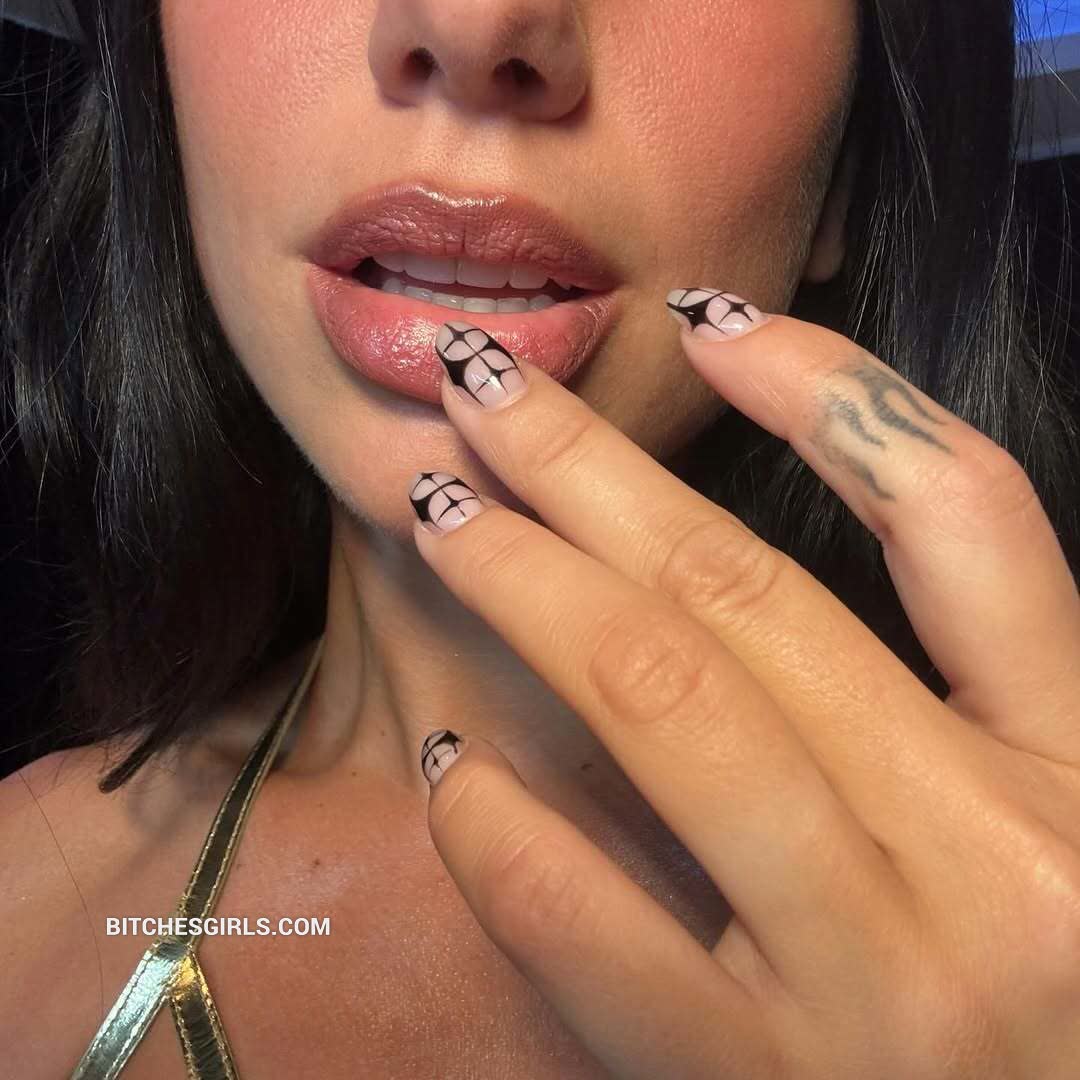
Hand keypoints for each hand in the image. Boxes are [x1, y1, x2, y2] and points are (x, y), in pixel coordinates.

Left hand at [407, 291, 1079, 1078]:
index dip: (828, 388)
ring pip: (665, 706)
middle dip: (593, 464)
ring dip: (527, 583)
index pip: (965, 510)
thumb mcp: (1063, 835)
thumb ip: (970, 707)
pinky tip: (455, 764)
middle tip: (486, 387)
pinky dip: (503, 829)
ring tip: (443, 509)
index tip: (708, 323)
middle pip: (752, 590)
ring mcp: (875, 987)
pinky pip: (590, 925)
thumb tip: (761, 565)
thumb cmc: (1056, 1010)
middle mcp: (997, 859)